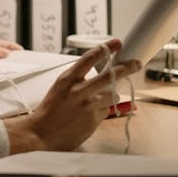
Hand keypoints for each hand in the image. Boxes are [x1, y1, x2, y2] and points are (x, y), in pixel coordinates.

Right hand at [4, 39, 140, 153]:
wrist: (41, 133)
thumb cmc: (49, 111)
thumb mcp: (60, 87)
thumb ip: (77, 79)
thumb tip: (97, 74)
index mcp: (68, 79)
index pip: (90, 57)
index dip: (106, 48)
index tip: (117, 43)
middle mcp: (80, 90)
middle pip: (111, 75)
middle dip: (127, 67)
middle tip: (136, 63)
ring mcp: (89, 105)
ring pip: (113, 94)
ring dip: (111, 95)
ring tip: (99, 99)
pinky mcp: (94, 119)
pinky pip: (106, 111)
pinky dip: (101, 111)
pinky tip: (89, 115)